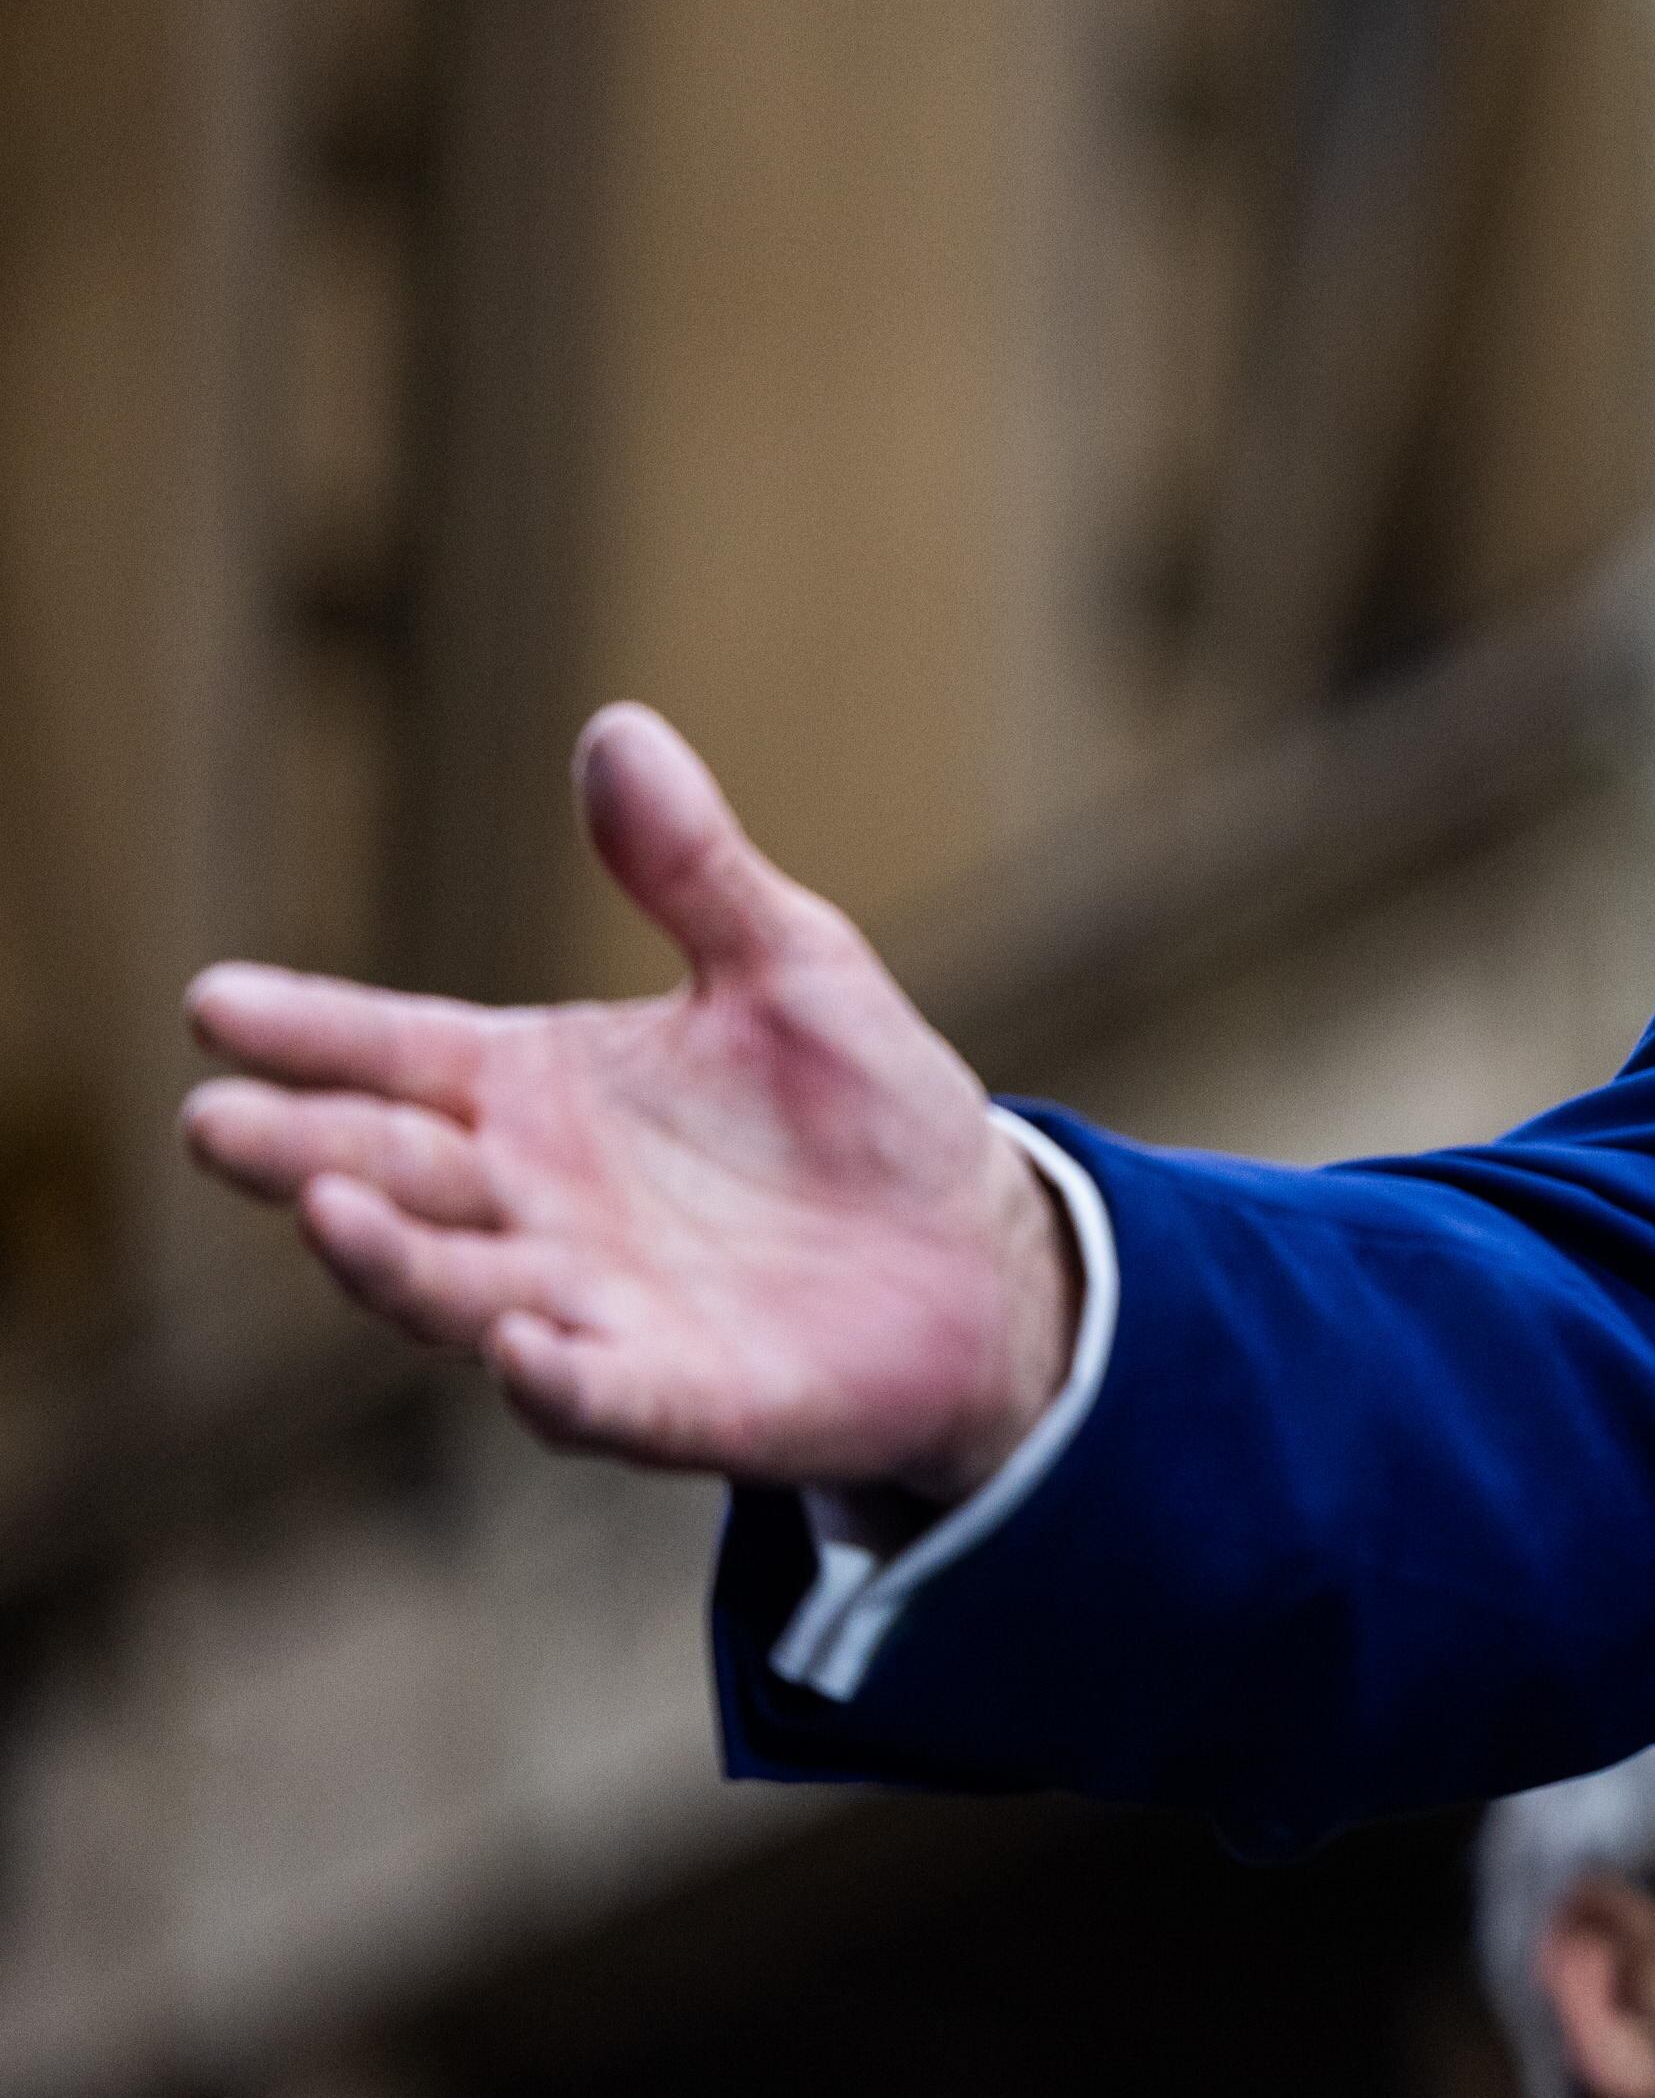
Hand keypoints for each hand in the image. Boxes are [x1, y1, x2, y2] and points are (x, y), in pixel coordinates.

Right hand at [179, 705, 1079, 1499]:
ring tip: (327, 1206)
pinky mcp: (679, 1397)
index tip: (212, 1004)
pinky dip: (554, 1381)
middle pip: (392, 1171)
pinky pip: (599, 1397)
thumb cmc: (857, 1102)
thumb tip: (616, 728)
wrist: (971, 1252)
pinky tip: (520, 1349)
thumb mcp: (787, 961)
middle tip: (216, 1120)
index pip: (397, 1052)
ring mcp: (591, 1307)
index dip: (309, 1031)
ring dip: (389, 1259)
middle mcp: (534, 1203)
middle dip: (301, 1147)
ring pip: (458, 1289)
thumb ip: (692, 868)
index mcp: (537, 1091)